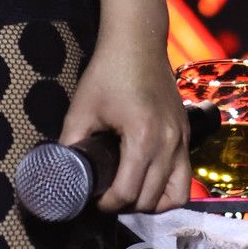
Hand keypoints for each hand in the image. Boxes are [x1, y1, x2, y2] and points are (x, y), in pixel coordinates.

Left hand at [59, 38, 191, 214]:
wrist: (138, 42)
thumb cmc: (109, 71)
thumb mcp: (82, 107)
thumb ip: (71, 141)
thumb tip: (61, 168)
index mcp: (142, 138)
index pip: (128, 193)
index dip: (107, 204)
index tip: (94, 198)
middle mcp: (168, 143)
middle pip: (151, 199)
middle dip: (126, 206)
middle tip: (106, 197)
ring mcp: (182, 140)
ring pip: (176, 195)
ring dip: (152, 204)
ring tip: (131, 195)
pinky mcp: (186, 134)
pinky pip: (185, 177)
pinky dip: (170, 190)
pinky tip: (150, 185)